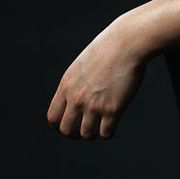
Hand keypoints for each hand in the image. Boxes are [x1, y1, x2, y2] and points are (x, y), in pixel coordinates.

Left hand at [47, 19, 146, 139]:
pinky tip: (113, 122)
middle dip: (75, 133)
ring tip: (101, 124)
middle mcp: (77, 98)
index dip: (60, 125)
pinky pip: (106, 134)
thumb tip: (74, 103)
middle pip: (67, 130)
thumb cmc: (106, 51)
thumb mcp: (80, 67)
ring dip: (94, 133)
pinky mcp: (113, 109)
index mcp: (66, 87)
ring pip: (87, 135)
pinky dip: (109, 132)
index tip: (71, 124)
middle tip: (86, 127)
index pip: (53, 118)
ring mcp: (94, 105)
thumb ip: (74, 86)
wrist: (126, 43)